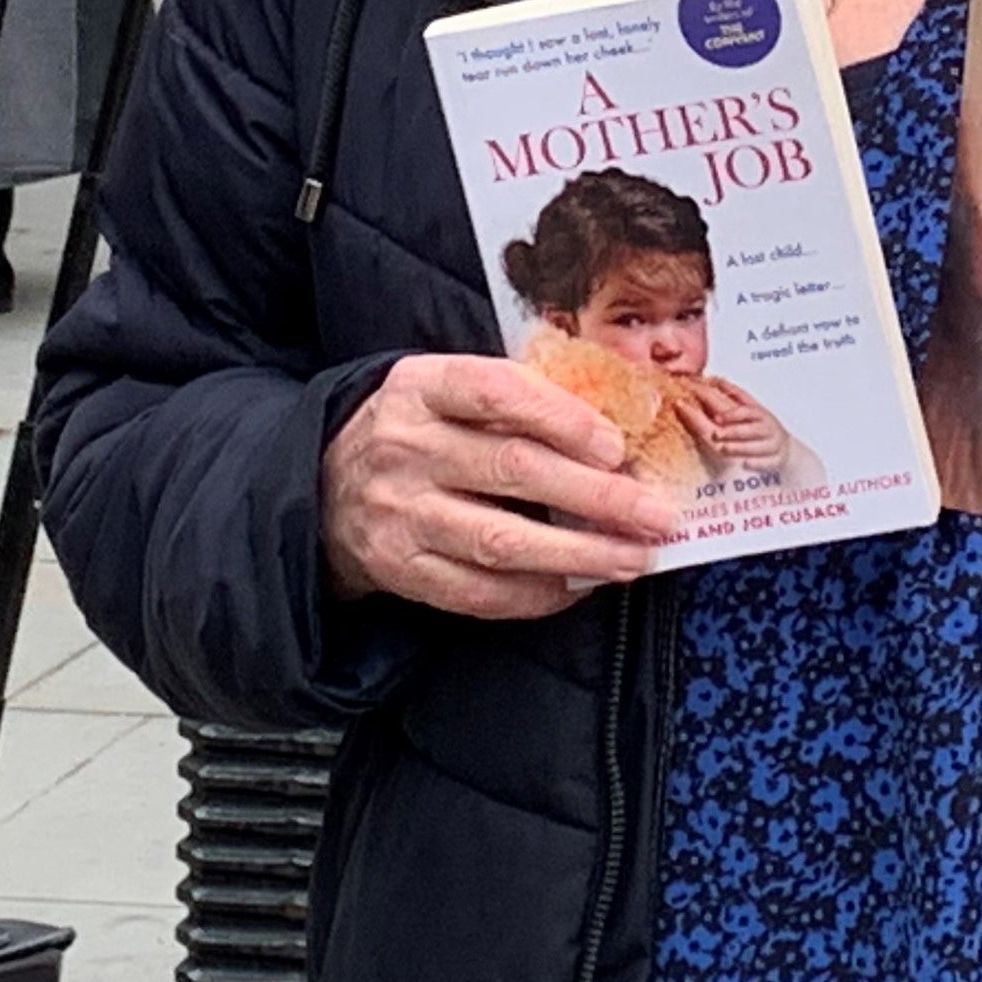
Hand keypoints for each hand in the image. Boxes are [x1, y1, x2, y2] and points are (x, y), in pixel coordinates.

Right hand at [322, 356, 683, 616]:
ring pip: (501, 540)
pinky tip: (580, 587)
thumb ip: (515, 401)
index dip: (561, 417)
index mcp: (421, 387)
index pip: (496, 391)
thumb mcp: (447, 391)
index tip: (617, 445)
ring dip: (579, 553)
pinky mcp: (400, 569)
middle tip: (657, 515)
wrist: (324, 486)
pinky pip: (478, 592)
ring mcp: (400, 513)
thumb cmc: (418, 431)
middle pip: (513, 470)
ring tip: (634, 558)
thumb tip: (617, 437)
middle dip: (597, 496)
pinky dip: (537, 594)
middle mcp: (405, 447)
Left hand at [687, 376, 791, 473]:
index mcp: (761, 415)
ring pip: (758, 447)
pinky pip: (768, 463)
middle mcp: (768, 429)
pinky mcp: (777, 461)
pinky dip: (757, 463)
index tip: (717, 418)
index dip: (732, 415)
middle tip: (716, 435)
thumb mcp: (753, 409)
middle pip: (752, 430)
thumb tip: (719, 381)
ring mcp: (774, 445)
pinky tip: (745, 464)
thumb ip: (737, 396)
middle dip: (733, 432)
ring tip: (724, 449)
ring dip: (740, 448)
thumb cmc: (764, 427)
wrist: (785, 448)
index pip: (747, 412)